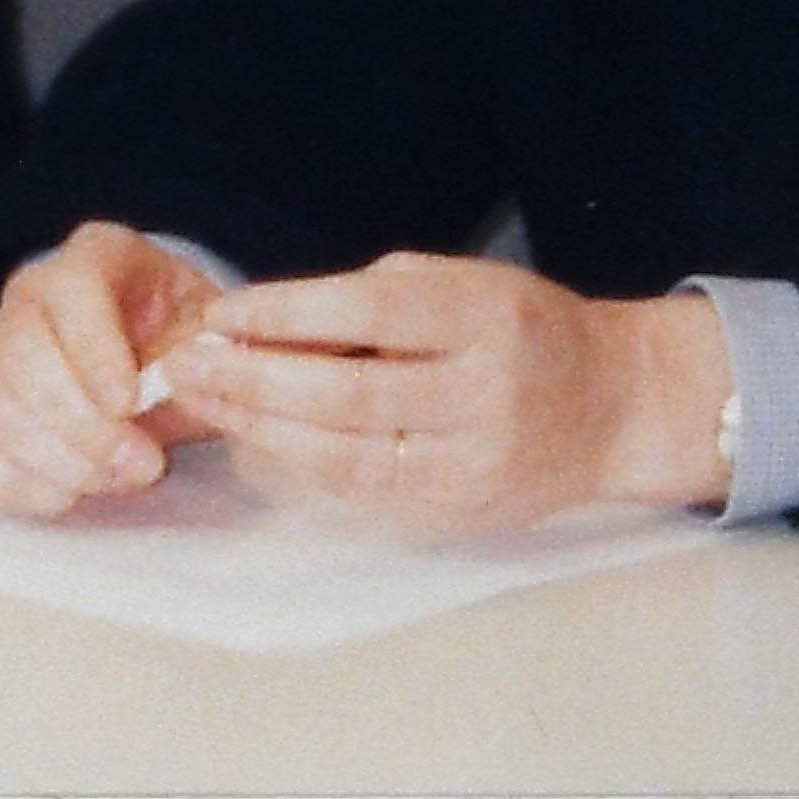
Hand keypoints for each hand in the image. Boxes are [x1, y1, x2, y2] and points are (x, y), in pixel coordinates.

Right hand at [0, 223, 224, 518]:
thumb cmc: (177, 332)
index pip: (70, 290)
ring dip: (63, 461)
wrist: (148, 350)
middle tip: (143, 464)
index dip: (94, 350)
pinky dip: (29, 486)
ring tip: (121, 478)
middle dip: (83, 423)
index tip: (129, 404)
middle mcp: (27, 297)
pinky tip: (76, 491)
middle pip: (22, 355)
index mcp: (90, 258)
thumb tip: (187, 382)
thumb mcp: (206, 326)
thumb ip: (202, 352)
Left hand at [147, 254, 729, 534]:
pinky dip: (301, 460)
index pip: (373, 310)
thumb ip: (375, 301)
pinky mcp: (458, 513)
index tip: (225, 308)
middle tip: (186, 361)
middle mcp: (485, 394)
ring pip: (346, 452)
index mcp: (487, 318)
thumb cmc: (522, 329)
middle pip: (350, 392)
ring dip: (262, 426)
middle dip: (255, 378)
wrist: (612, 406)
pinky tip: (259, 434)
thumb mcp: (464, 285)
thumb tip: (265, 322)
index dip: (289, 311)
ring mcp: (473, 464)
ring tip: (204, 399)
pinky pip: (362, 488)